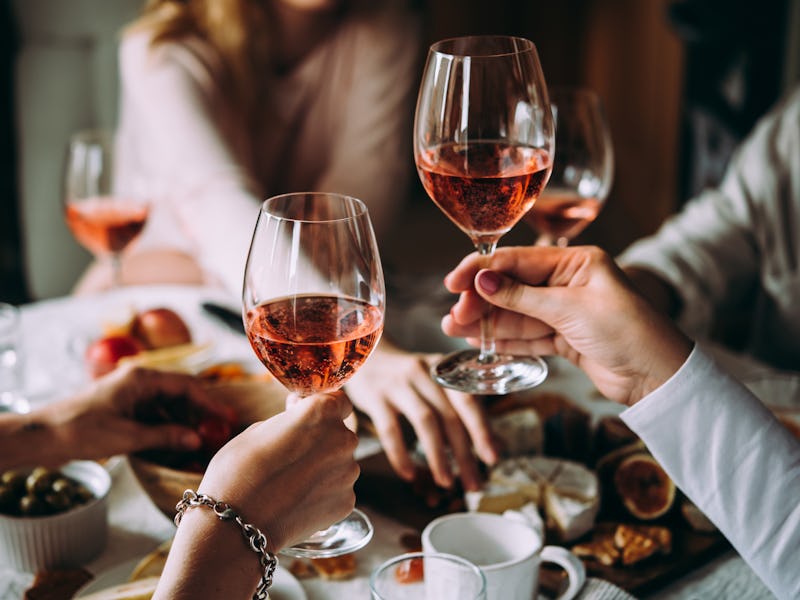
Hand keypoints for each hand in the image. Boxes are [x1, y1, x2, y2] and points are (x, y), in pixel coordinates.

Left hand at [37, 365, 220, 463]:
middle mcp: (137, 381)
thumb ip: (165, 436)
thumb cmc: (80, 430)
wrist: (40, 436)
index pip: (186, 385)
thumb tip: (196, 439)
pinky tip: (175, 444)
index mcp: (141, 378)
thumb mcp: (128, 436)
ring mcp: (128, 395)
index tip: (224, 418)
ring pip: (165, 406)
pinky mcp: (121, 409)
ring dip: (182, 423)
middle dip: (198, 413)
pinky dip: (165, 428)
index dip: (208, 402)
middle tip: (217, 430)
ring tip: (199, 441)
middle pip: (178, 394)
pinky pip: (151, 415)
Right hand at [197, 392, 358, 550]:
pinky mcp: (347, 502)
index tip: (302, 416)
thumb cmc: (238, 471)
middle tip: (290, 454)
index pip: (339, 401)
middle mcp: (343, 439)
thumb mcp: (258, 430)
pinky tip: (297, 500)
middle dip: (321, 439)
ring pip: (340, 462)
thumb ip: (290, 422)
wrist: (236, 526)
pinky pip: (338, 489)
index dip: (320, 407)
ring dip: (323, 467)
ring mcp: (348, 473)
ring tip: (291, 482)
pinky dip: (323, 492)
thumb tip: (299, 423)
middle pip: (339, 433)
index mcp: (322, 413)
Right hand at [344, 340, 495, 490]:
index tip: (493, 458)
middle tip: (474, 484)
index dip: (482, 430)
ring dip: (438, 456)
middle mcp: (424, 373)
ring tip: (446, 483)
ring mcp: (399, 384)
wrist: (365, 355)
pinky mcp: (376, 397)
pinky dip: (400, 454)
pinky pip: (390, 429)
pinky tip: (409, 474)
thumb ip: (460, 408)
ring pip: (425, 422)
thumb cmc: (408, 377)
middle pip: (450, 416)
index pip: (468, 401)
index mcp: (444, 370)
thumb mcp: (435, 382)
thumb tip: (491, 444)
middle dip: (464, 454)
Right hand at [442, 246, 692, 405]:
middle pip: (513, 288)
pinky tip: (479, 339)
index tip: (454, 282)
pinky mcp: (565, 339)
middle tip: (454, 313)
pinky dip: (504, 338)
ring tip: (454, 327)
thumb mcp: (571, 309)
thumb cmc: (629, 332)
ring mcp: (566, 312)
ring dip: (486, 321)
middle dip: (481, 300)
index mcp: (577, 262)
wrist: (659, 377)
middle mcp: (569, 283)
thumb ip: (522, 297)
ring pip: (516, 314)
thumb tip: (482, 280)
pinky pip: (527, 335)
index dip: (482, 270)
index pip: (518, 261)